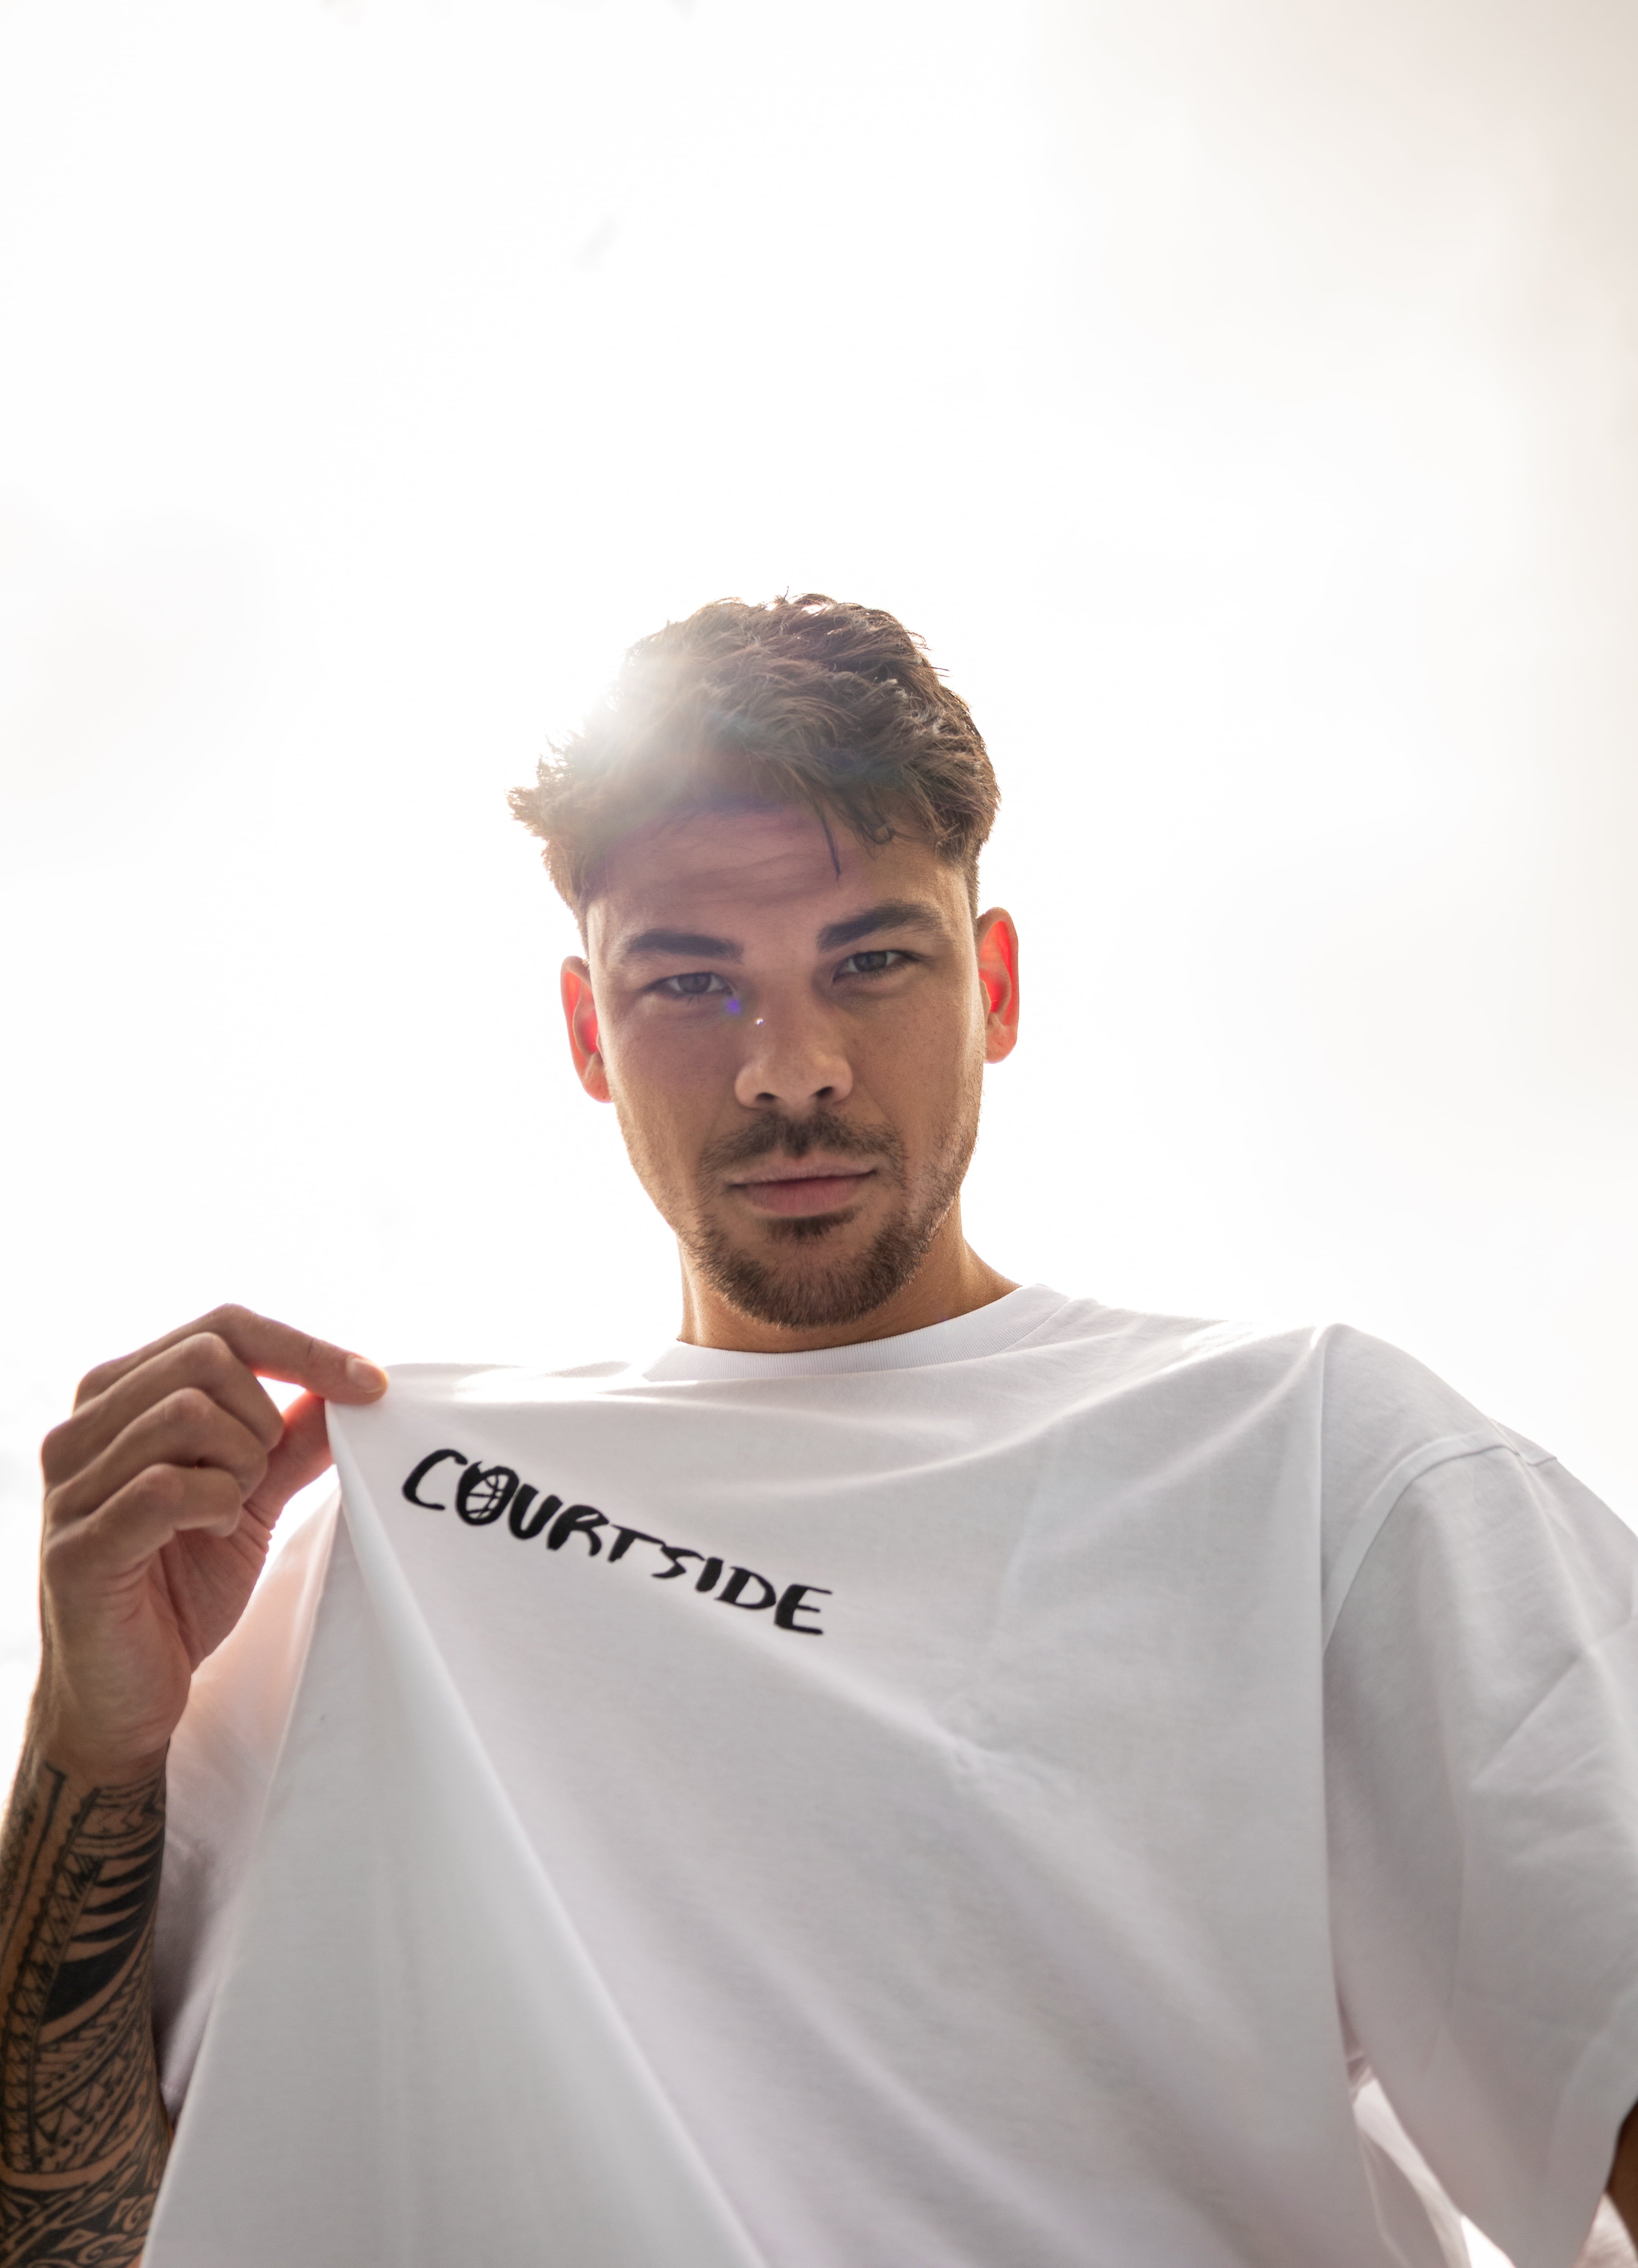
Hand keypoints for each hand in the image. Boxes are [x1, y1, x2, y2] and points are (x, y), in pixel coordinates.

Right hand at [33, 1305, 387, 1783]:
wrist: (126, 1695)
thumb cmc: (180, 1587)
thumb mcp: (250, 1497)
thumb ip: (291, 1439)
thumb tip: (351, 1385)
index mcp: (118, 1397)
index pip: (220, 1326)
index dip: (303, 1346)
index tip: (370, 1382)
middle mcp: (81, 1428)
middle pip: (205, 1357)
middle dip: (263, 1416)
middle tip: (258, 1478)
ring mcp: (69, 1485)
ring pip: (185, 1413)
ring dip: (239, 1463)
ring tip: (229, 1508)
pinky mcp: (77, 1545)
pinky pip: (165, 1487)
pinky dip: (213, 1505)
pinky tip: (212, 1533)